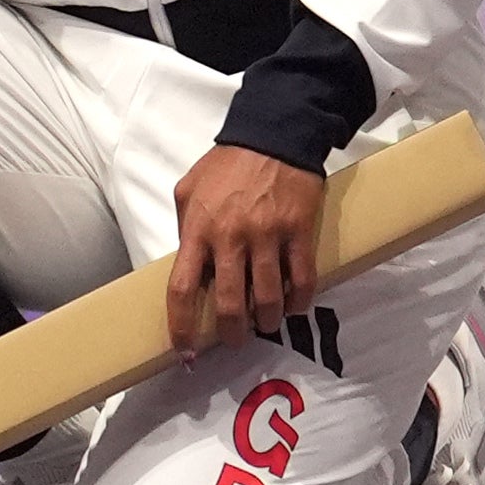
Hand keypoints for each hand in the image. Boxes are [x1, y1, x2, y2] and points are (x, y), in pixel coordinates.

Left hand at [165, 143, 326, 353]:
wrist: (273, 135)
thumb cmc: (227, 165)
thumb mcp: (188, 189)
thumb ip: (184, 227)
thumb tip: (186, 262)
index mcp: (198, 229)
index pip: (182, 288)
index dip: (182, 325)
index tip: (185, 349)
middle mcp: (231, 237)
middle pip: (230, 303)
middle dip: (231, 332)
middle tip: (234, 339)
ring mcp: (267, 236)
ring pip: (268, 298)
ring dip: (267, 320)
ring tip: (266, 323)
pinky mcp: (298, 232)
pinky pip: (301, 279)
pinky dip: (298, 301)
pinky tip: (293, 306)